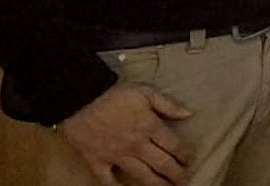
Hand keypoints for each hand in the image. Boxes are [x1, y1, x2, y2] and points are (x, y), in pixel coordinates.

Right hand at [57, 82, 193, 185]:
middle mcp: (136, 145)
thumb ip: (168, 105)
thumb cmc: (114, 94)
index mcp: (150, 127)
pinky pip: (108, 180)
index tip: (189, 161)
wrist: (79, 99)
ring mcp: (116, 155)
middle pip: (162, 164)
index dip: (184, 155)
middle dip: (176, 174)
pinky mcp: (97, 161)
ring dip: (157, 184)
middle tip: (184, 180)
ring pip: (142, 175)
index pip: (174, 146)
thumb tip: (189, 114)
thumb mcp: (146, 92)